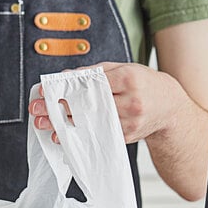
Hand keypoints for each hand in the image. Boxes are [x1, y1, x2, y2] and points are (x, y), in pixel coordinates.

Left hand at [28, 62, 190, 144]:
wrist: (170, 110)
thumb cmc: (145, 85)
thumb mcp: (125, 69)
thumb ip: (96, 72)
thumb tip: (66, 77)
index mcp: (130, 79)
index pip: (91, 84)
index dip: (66, 89)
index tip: (46, 92)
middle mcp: (130, 102)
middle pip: (87, 106)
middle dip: (58, 109)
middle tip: (37, 111)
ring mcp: (128, 123)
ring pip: (90, 124)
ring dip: (64, 126)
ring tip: (44, 125)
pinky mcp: (124, 138)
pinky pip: (97, 137)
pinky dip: (78, 136)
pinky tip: (62, 136)